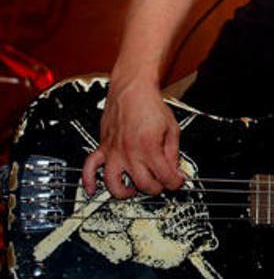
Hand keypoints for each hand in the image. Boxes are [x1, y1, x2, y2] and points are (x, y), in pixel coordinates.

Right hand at [81, 78, 183, 198]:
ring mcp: (114, 152)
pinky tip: (91, 189)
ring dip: (126, 192)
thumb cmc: (150, 104)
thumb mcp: (172, 129)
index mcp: (150, 147)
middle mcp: (130, 152)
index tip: (178, 182)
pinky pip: (89, 168)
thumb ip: (173, 153)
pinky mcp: (103, 147)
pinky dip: (88, 181)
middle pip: (143, 185)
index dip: (175, 183)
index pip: (165, 177)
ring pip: (115, 184)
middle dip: (157, 188)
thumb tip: (176, 171)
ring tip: (134, 189)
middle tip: (161, 183)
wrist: (133, 89)